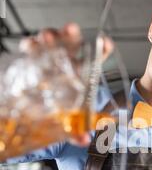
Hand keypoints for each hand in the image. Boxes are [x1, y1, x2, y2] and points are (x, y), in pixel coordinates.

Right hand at [19, 24, 113, 146]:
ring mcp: (50, 64)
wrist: (41, 123)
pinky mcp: (32, 66)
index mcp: (83, 76)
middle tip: (71, 30)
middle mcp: (67, 67)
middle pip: (72, 45)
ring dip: (50, 36)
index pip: (97, 58)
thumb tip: (83, 139)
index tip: (105, 43)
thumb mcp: (73, 126)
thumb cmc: (62, 119)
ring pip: (51, 44)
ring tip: (47, 37)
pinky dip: (30, 47)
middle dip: (71, 35)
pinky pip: (31, 52)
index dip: (103, 49)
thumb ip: (77, 132)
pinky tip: (29, 47)